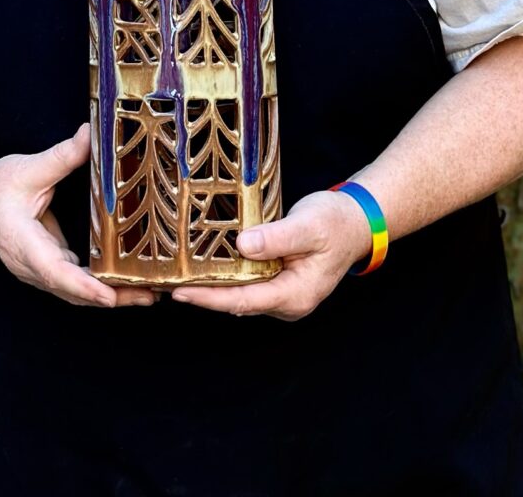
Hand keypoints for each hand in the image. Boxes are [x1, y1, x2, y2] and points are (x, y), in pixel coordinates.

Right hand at [0, 122, 155, 309]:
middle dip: (110, 297)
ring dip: (110, 296)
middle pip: (71, 291)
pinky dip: (101, 287)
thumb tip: (92, 133)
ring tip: (148, 293)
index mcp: (20, 241)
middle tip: (148, 295)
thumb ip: (63, 156)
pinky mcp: (47, 268)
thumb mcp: (29, 167)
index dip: (82, 286)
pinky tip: (128, 282)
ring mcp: (37, 272)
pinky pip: (75, 284)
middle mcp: (28, 265)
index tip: (108, 296)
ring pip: (75, 293)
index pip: (52, 271)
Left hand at [171, 189, 373, 320]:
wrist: (356, 221)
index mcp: (296, 294)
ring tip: (177, 276)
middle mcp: (287, 302)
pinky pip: (247, 282)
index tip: (180, 292)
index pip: (243, 301)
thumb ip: (277, 238)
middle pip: (237, 302)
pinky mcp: (277, 281)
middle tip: (167, 284)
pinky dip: (225, 275)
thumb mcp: (308, 225)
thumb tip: (243, 245)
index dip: (210, 298)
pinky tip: (205, 264)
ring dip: (212, 286)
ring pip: (240, 294)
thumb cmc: (336, 222)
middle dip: (203, 295)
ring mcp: (282, 294)